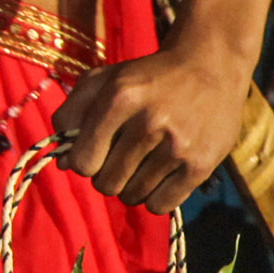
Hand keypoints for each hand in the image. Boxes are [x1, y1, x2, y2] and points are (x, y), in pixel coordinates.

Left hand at [51, 44, 247, 209]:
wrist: (210, 67)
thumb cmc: (149, 77)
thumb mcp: (105, 80)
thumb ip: (73, 114)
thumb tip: (62, 164)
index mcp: (120, 96)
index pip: (82, 162)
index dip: (84, 161)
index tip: (95, 152)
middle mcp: (150, 121)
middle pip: (106, 183)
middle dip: (108, 175)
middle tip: (122, 158)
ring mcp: (178, 146)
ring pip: (133, 196)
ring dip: (132, 186)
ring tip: (143, 165)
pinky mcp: (201, 165)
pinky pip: (160, 205)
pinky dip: (155, 197)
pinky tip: (161, 176)